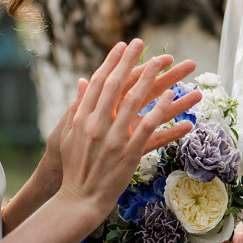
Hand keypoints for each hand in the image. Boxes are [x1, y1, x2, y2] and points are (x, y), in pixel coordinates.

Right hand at [57, 39, 197, 221]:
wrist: (78, 198)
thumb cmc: (73, 166)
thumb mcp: (69, 134)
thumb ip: (78, 107)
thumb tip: (83, 82)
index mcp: (84, 116)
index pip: (100, 82)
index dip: (112, 62)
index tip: (123, 45)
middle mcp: (98, 123)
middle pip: (119, 85)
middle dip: (132, 62)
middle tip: (144, 43)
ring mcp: (114, 138)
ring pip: (137, 101)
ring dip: (153, 79)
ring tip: (167, 62)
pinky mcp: (129, 153)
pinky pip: (151, 128)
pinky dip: (162, 112)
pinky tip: (174, 97)